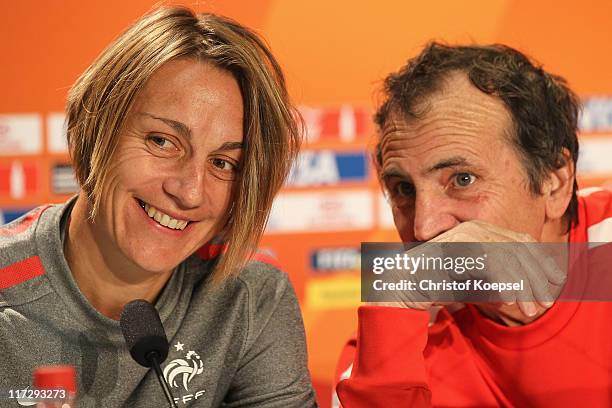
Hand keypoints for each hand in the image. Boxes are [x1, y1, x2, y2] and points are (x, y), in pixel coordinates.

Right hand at [369, 221, 566, 318]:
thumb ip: (499, 281)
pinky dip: (502, 283)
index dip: (541, 261)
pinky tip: (507, 301)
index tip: (556, 282)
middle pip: (518, 247)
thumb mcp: (477, 282)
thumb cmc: (438, 285)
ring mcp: (463, 236)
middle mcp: (473, 228)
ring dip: (523, 286)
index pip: (521, 240)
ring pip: (507, 256)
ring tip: (531, 310)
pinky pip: (489, 264)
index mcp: (480, 230)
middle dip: (536, 278)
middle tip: (546, 304)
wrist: (403, 286)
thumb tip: (530, 291)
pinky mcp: (454, 248)